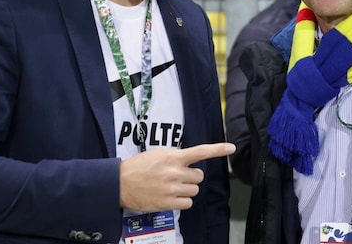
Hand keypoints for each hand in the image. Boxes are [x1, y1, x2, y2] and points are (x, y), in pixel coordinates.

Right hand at [119, 142, 234, 211]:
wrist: (120, 183)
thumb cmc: (139, 167)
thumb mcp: (158, 153)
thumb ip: (176, 156)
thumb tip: (189, 161)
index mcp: (173, 157)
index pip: (200, 151)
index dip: (218, 150)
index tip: (231, 148)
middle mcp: (175, 172)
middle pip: (199, 176)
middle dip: (191, 177)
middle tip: (177, 177)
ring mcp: (172, 188)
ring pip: (195, 190)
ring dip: (187, 190)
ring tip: (172, 187)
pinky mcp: (168, 203)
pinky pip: (188, 203)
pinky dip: (183, 201)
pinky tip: (171, 197)